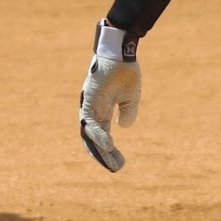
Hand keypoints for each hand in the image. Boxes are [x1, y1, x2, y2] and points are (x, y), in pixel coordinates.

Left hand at [79, 20, 140, 171]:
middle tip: (115, 168)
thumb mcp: (131, 97)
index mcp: (102, 109)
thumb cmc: (125, 71)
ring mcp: (89, 105)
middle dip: (102, 155)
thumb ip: (128, 112)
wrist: (122, 53)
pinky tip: (108, 144)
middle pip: (93, 138)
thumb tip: (123, 127)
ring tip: (111, 162)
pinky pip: (90, 121)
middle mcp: (93, 109)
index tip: (119, 163)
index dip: (109, 150)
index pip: (103, 135)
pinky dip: (98, 134)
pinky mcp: (88, 99)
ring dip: (99, 149)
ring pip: (89, 133)